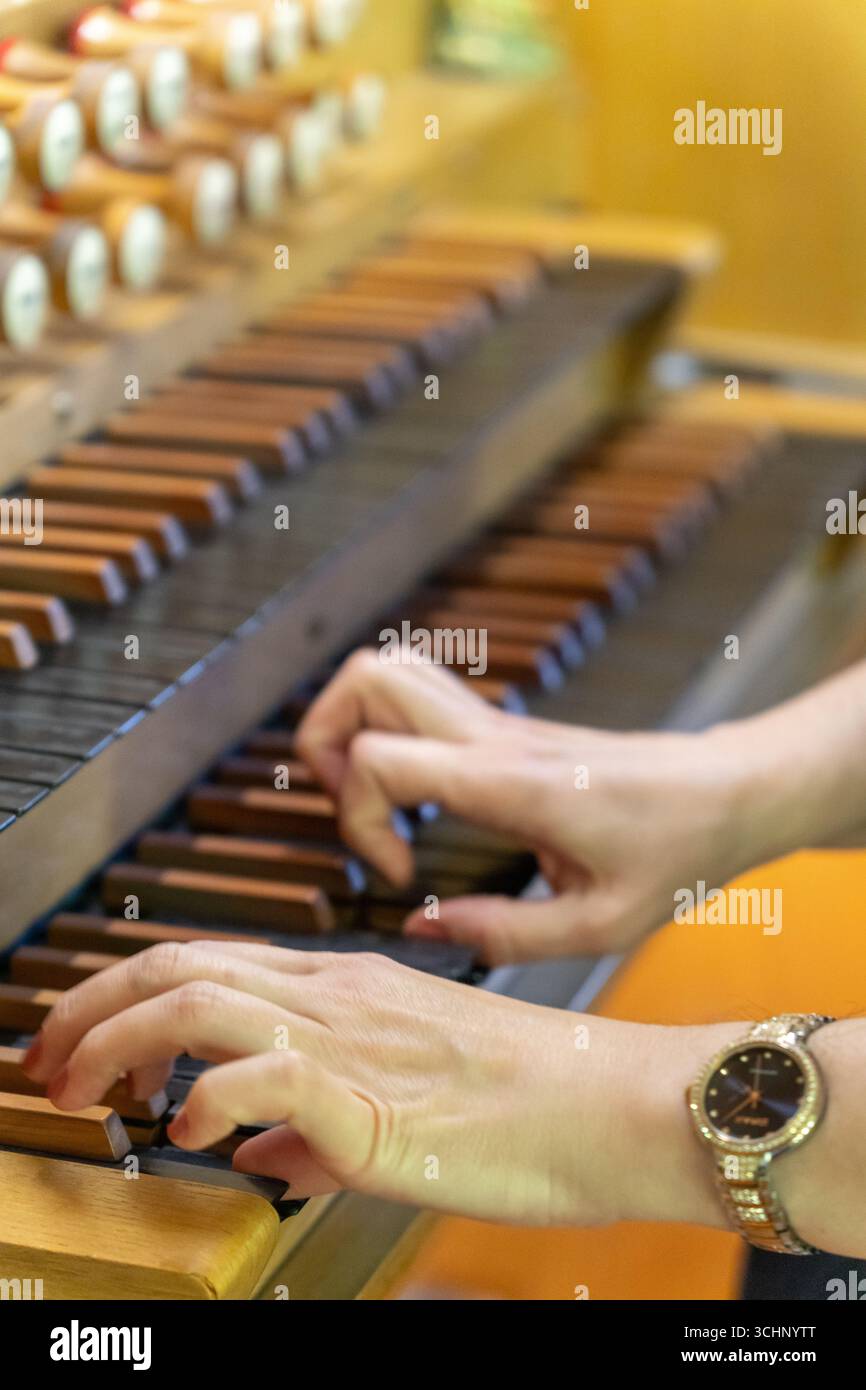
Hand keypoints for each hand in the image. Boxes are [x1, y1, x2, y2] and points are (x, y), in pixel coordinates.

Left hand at [22, 940, 669, 1225]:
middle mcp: (338, 993)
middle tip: (49, 1058)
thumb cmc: (533, 1098)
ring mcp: (352, 1036)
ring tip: (89, 1091)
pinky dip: (204, 1098)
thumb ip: (317, 1119)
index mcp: (346, 986)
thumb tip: (250, 1146)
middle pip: (179, 963)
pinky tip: (195, 1133)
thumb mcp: (407, 1100)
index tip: (84, 1040)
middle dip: (91, 1007)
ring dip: (118, 1040)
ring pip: (197, 997)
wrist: (617, 1101)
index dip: (123, 995)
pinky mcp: (371, 1094)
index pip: (207, 961)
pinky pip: (259, 1075)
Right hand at [296, 651, 762, 963]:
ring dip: (349, 726)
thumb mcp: (597, 925)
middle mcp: (492, 737)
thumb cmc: (675, 852)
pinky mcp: (504, 727)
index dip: (359, 818)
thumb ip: (503, 934)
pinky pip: (418, 697)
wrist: (727, 792)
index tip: (398, 872)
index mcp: (510, 783)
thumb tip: (421, 929)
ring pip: (385, 668)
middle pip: (365, 676)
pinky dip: (386, 732)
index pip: (382, 756)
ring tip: (371, 799)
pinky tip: (416, 797)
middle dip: (323, 741)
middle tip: (352, 810)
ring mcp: (496, 722)